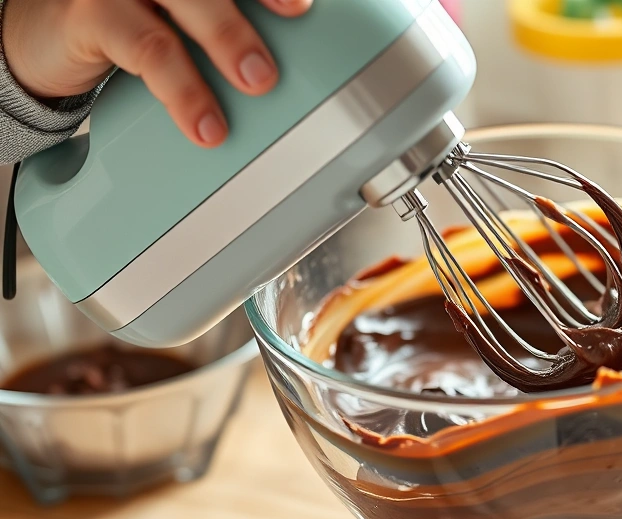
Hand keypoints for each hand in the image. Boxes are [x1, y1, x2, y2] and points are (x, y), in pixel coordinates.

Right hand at [1, 0, 311, 146]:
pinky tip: (203, 124)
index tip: (303, 6)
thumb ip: (218, 20)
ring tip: (257, 82)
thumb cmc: (122, 21)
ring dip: (227, 37)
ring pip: (184, 1)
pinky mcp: (91, 13)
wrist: (37, 39)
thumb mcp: (176, 15)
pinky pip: (148, 49)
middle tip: (291, 35)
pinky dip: (183, 89)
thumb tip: (283, 66)